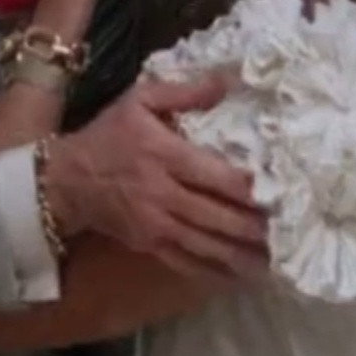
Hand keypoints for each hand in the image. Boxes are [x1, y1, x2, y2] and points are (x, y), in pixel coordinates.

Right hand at [41, 72, 270, 283]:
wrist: (65, 180)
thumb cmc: (108, 135)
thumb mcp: (140, 100)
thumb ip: (185, 92)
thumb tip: (228, 80)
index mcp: (164, 154)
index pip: (218, 176)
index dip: (253, 188)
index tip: (282, 190)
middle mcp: (163, 194)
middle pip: (219, 216)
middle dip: (256, 226)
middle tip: (289, 230)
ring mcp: (156, 225)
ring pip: (209, 245)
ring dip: (244, 254)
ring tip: (275, 258)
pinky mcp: (150, 245)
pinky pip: (189, 263)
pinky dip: (217, 271)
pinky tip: (241, 274)